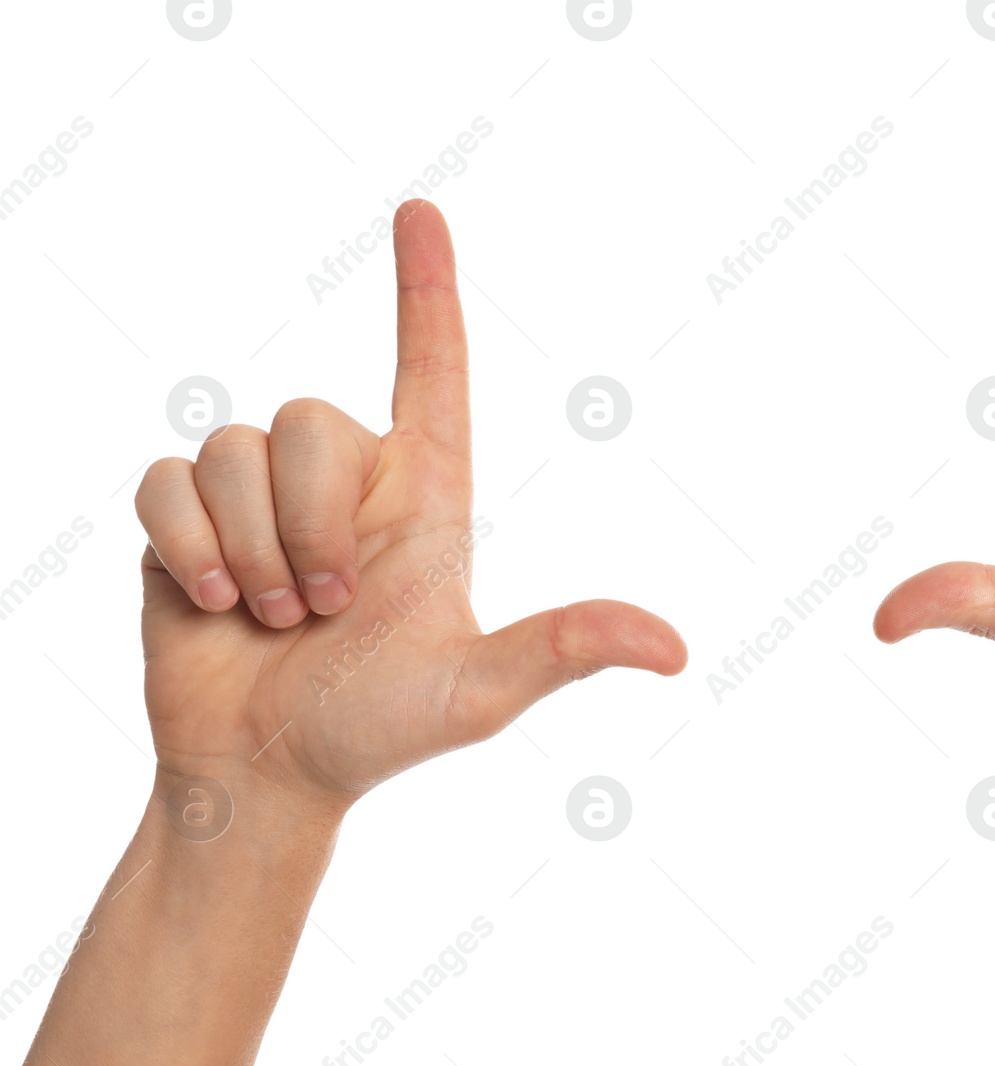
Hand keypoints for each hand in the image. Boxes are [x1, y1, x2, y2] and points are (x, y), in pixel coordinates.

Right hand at [135, 201, 685, 804]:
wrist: (265, 775)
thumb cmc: (379, 733)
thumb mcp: (479, 690)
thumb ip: (564, 651)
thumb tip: (677, 651)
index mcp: (425, 496)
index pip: (433, 368)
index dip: (428, 290)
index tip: (421, 210)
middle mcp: (344, 481)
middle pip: (311, 418)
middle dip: (311, 526)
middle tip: (328, 610)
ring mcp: (260, 497)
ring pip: (233, 448)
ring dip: (253, 551)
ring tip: (275, 618)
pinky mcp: (186, 516)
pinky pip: (165, 478)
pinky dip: (189, 548)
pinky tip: (213, 603)